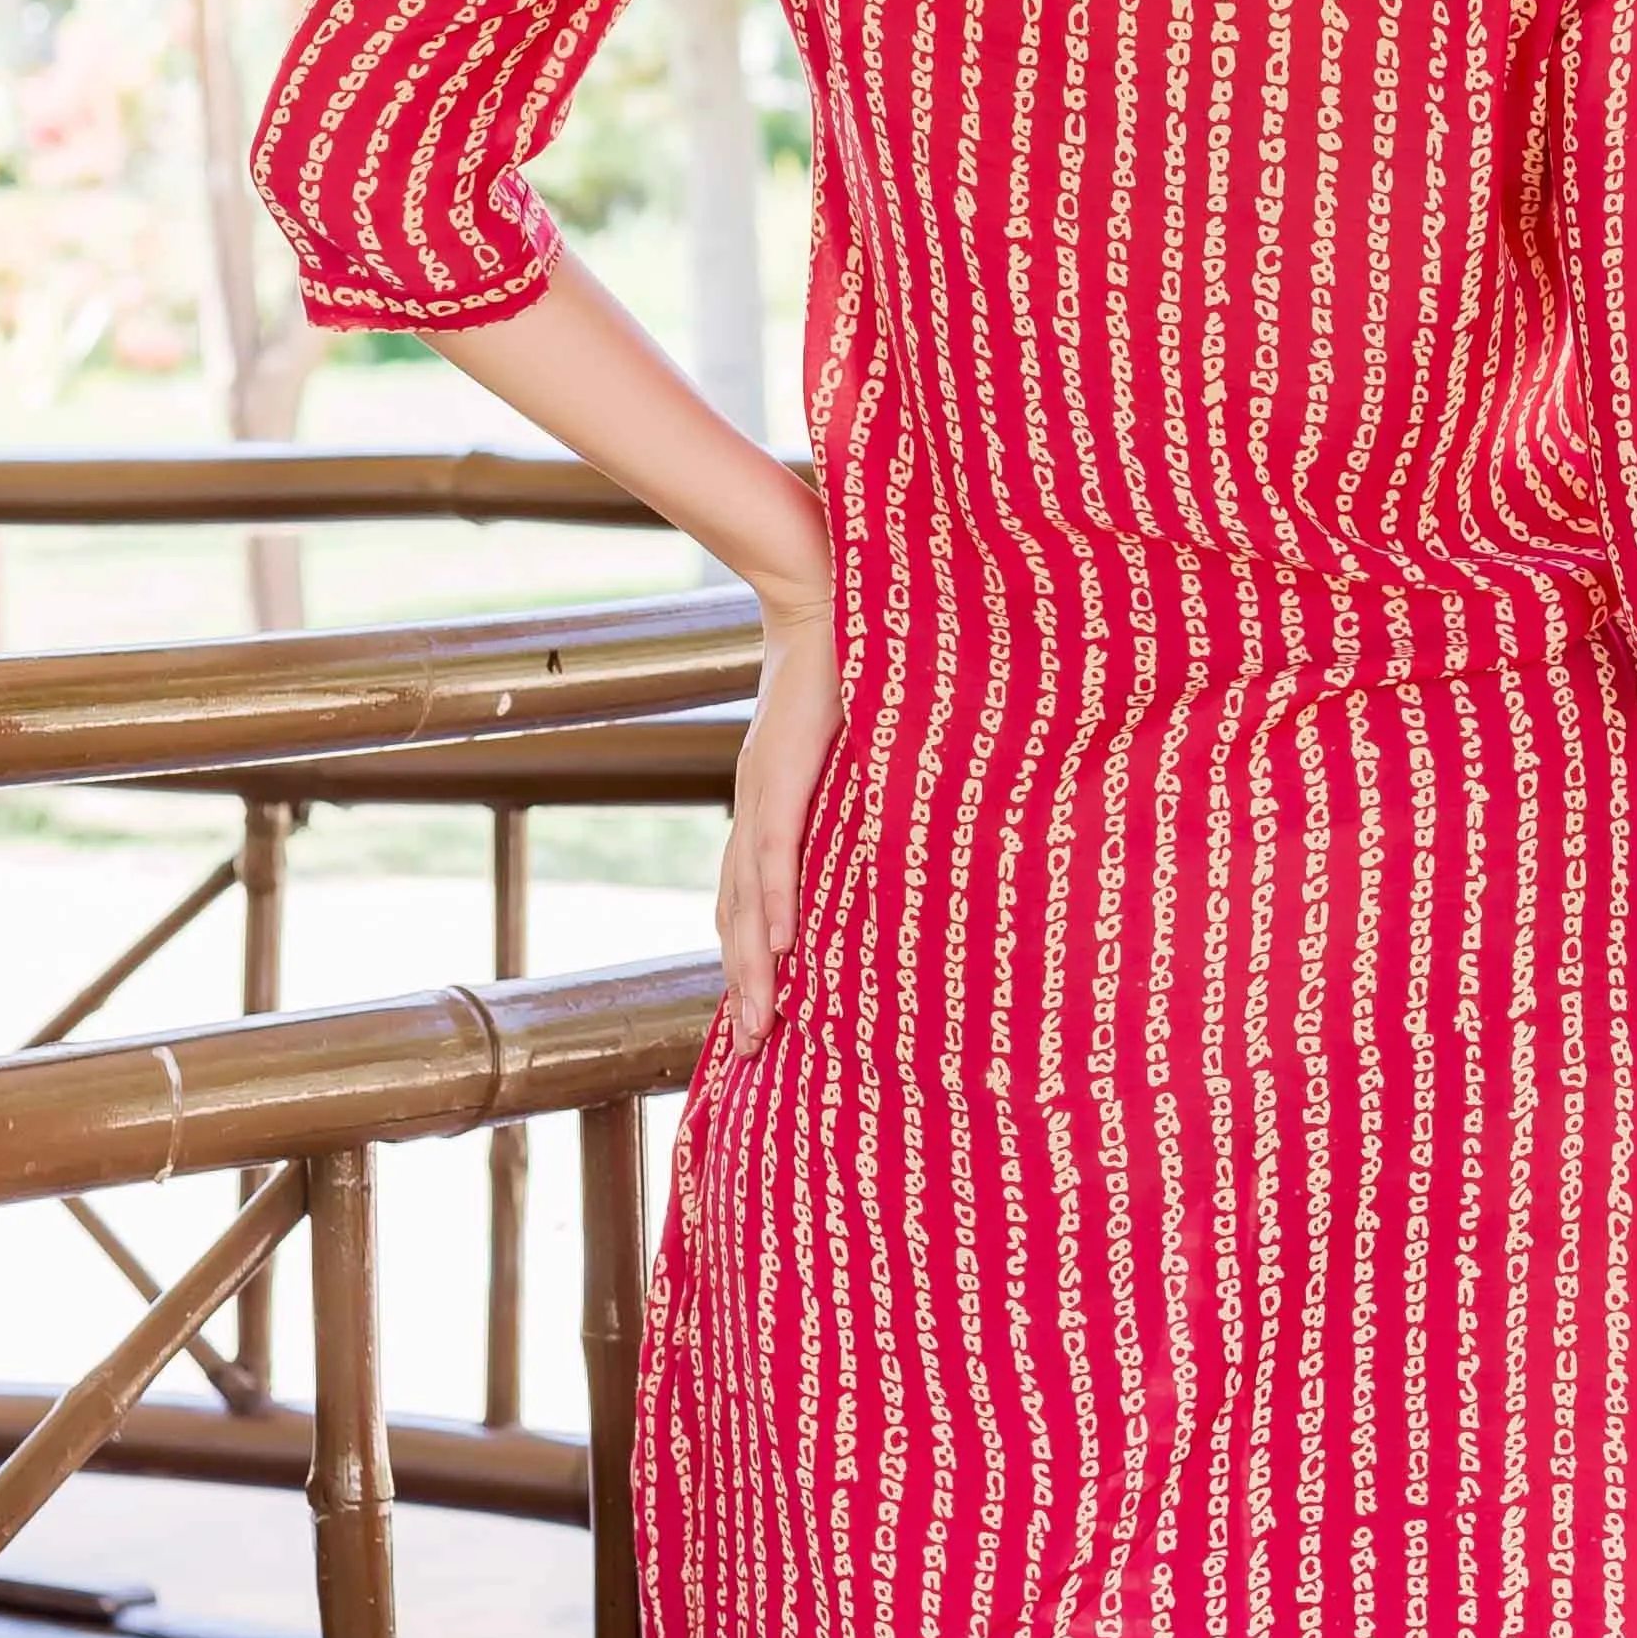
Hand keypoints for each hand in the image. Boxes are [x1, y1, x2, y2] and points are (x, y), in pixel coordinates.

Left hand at [717, 596, 839, 1055]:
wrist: (821, 590)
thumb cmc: (847, 660)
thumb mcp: (851, 741)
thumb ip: (858, 784)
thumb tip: (899, 815)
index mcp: (767, 803)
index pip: (748, 897)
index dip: (750, 956)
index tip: (760, 1010)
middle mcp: (753, 807)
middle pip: (737, 916)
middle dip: (743, 985)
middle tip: (753, 1047)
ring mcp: (762, 794)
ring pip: (749, 901)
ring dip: (752, 968)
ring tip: (761, 1024)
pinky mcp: (780, 774)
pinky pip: (774, 856)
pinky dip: (776, 907)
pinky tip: (783, 952)